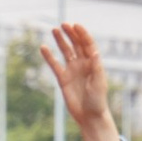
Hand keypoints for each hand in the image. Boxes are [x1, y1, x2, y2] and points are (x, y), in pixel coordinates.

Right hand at [43, 22, 122, 140]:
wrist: (89, 116)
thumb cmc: (98, 100)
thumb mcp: (98, 83)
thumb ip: (96, 67)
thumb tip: (94, 51)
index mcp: (93, 63)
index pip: (88, 44)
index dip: (82, 34)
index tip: (75, 25)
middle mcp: (83, 64)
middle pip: (76, 44)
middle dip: (71, 34)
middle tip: (64, 24)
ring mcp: (72, 70)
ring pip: (66, 51)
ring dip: (61, 41)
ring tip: (54, 29)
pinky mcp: (63, 79)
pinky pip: (55, 65)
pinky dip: (49, 56)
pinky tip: (43, 48)